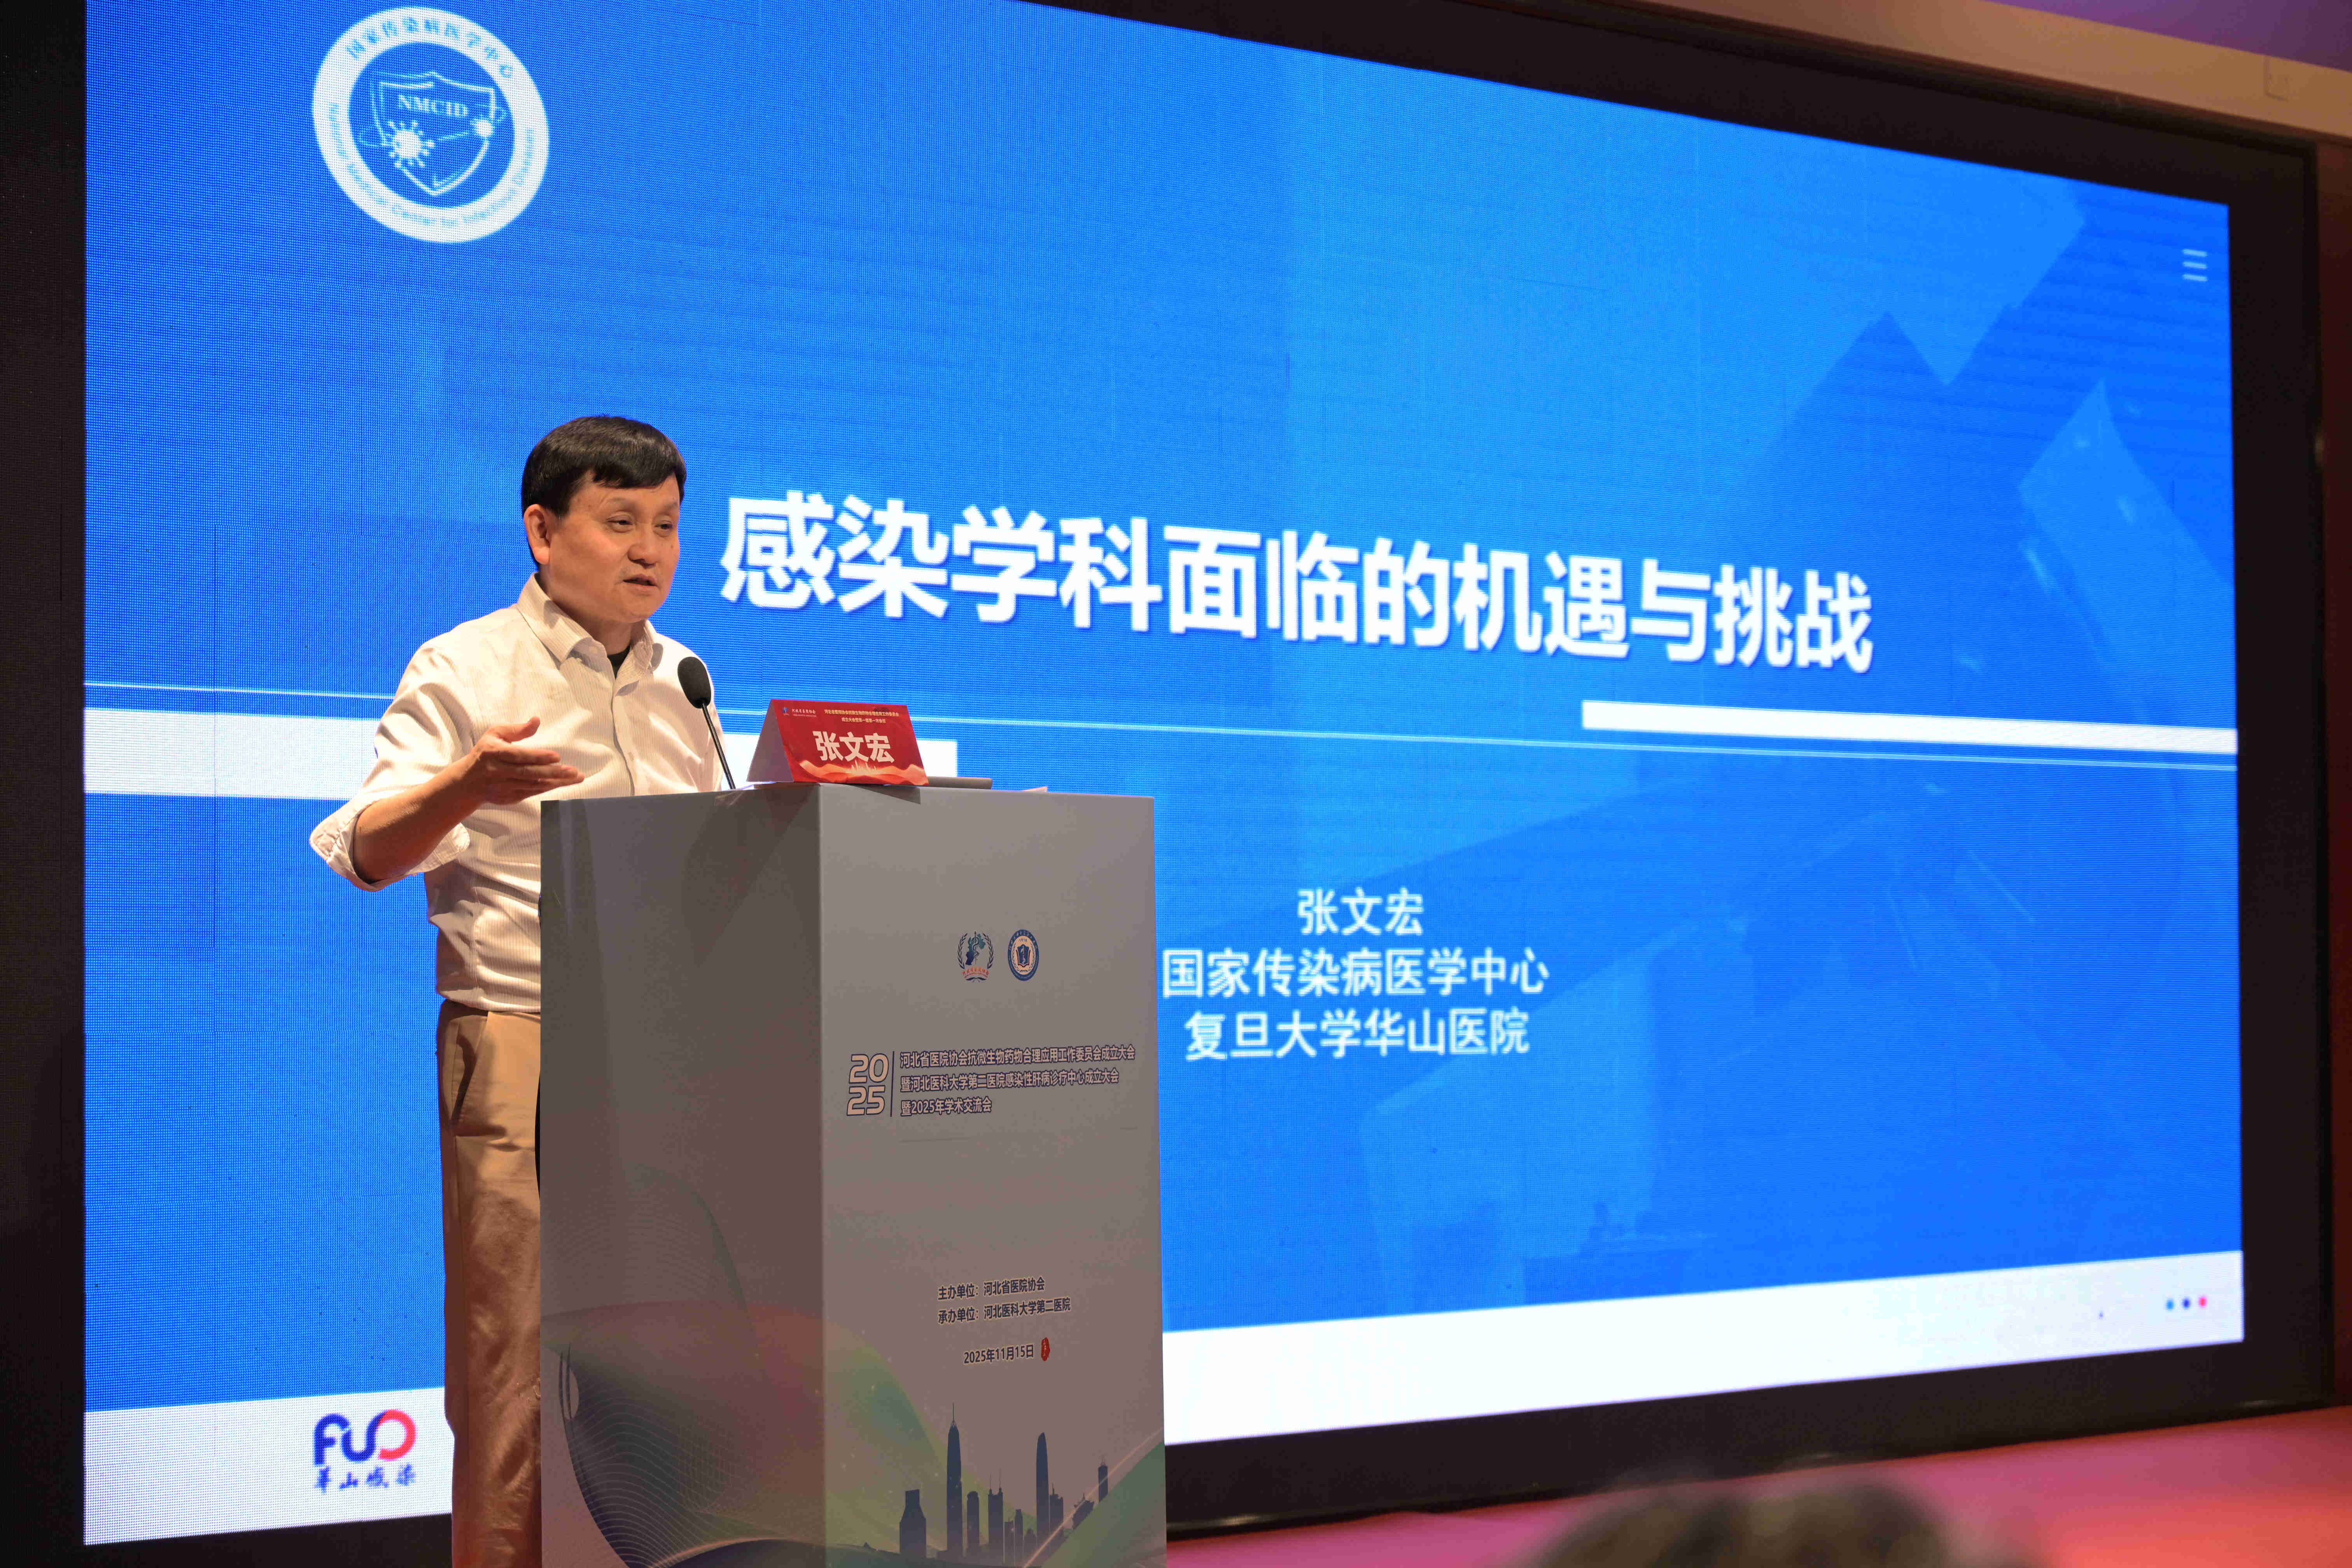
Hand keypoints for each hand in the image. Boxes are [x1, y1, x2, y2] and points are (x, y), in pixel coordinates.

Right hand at [461, 717, 585, 805]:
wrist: (467, 781)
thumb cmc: (485, 753)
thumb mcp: (495, 735)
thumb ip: (516, 729)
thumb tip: (537, 720)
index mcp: (494, 754)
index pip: (519, 756)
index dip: (538, 757)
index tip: (557, 757)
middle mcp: (498, 772)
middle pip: (528, 773)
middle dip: (553, 773)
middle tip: (574, 771)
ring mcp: (503, 787)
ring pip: (532, 785)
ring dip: (556, 782)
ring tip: (575, 778)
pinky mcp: (508, 798)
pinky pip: (530, 793)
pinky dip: (547, 789)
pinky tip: (562, 784)